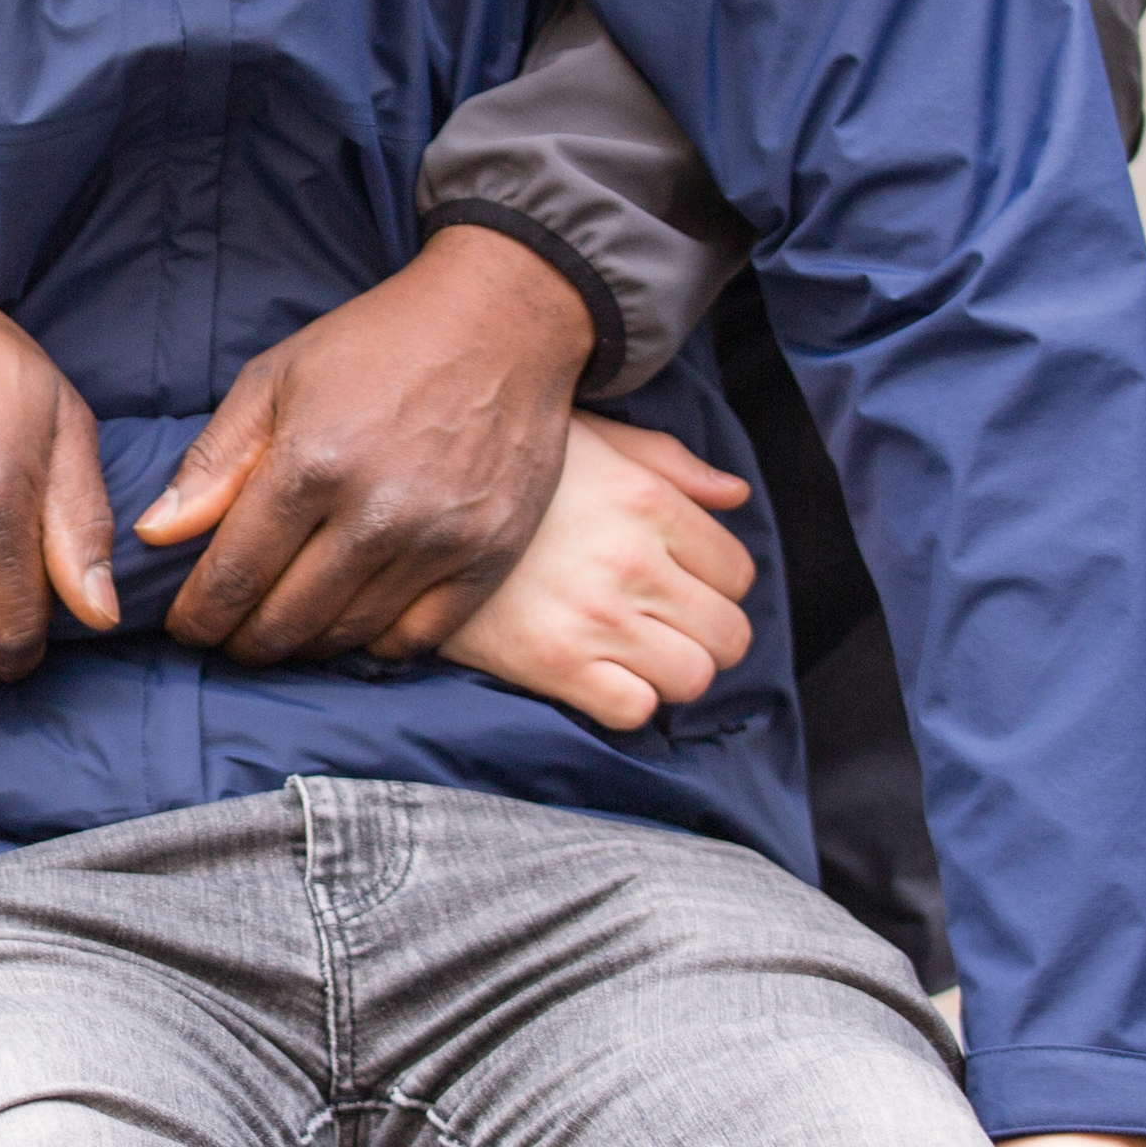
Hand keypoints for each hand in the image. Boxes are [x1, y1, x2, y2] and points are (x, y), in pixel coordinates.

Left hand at [131, 224, 588, 663]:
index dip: (200, 617)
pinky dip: (372, 644)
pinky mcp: (489, 558)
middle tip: (229, 636)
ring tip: (283, 629)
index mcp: (310, 464)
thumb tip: (154, 534)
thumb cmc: (376, 342)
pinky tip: (350, 623)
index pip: (233, 577)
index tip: (187, 627)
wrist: (502, 320)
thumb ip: (213, 461)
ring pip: (346, 636)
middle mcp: (376, 513)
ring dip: (303, 646)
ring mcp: (438, 542)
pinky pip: (414, 639)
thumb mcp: (275, 378)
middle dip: (242, 641)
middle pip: (286, 621)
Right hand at [434, 417, 754, 729]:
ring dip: (672, 673)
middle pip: (729, 635)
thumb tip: (735, 494)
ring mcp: (597, 617)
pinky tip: (600, 677)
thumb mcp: (590, 437)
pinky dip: (628, 702)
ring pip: (693, 678)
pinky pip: (635, 710)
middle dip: (706, 637)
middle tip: (669, 629)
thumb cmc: (502, 465)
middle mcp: (634, 561)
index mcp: (649, 501)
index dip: (717, 586)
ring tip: (639, 656)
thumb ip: (669, 461)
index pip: (738, 573)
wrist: (406, 506)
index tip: (682, 586)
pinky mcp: (554, 662)